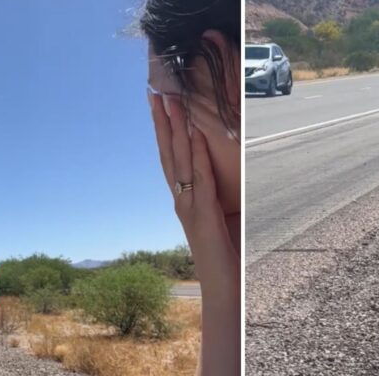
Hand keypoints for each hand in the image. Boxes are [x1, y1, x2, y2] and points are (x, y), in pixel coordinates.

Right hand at [149, 92, 239, 374]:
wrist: (223, 288)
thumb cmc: (224, 255)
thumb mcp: (219, 217)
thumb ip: (214, 195)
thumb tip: (217, 175)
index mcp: (185, 197)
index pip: (171, 156)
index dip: (164, 129)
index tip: (159, 102)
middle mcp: (182, 198)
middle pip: (168, 152)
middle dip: (163, 120)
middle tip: (155, 90)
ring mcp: (189, 205)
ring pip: (180, 159)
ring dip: (175, 129)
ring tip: (169, 100)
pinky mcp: (201, 214)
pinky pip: (199, 178)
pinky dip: (197, 155)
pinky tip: (195, 134)